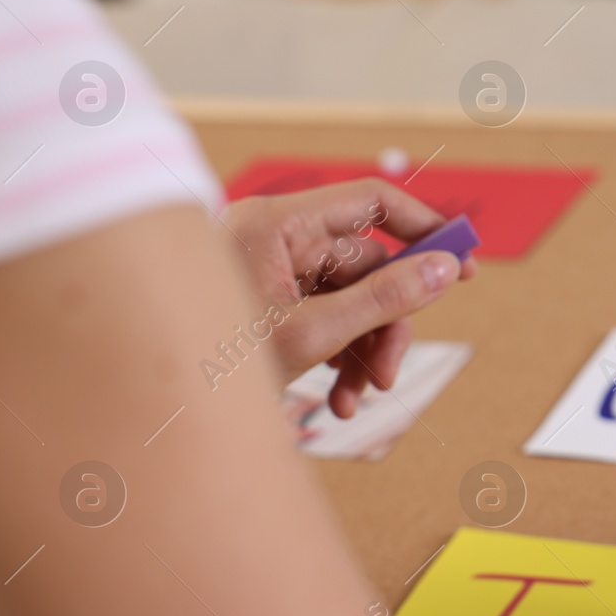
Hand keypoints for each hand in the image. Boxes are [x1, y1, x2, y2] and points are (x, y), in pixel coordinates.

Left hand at [223, 179, 475, 416]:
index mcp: (276, 224)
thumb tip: (446, 268)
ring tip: (357, 399)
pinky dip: (340, 357)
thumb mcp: (311, 336)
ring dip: (365, 351)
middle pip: (367, 264)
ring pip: (351, 299)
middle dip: (387, 323)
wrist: (150, 414)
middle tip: (392, 373)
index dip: (424, 229)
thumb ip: (385, 299)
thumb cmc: (210, 368)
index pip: (371, 201)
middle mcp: (274, 238)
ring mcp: (269, 271)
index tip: (465, 260)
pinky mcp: (267, 303)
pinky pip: (324, 317)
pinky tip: (336, 399)